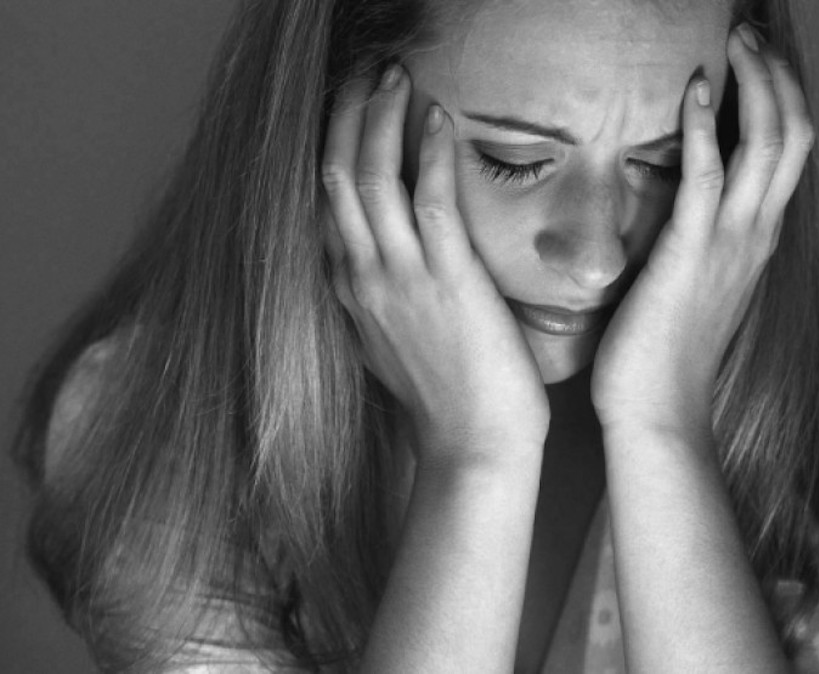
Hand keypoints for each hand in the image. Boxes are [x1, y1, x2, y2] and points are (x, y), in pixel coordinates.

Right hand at [321, 66, 549, 466]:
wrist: (471, 445)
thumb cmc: (442, 397)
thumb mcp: (389, 343)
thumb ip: (375, 299)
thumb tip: (375, 268)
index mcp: (349, 289)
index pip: (326, 200)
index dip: (333, 145)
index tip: (348, 107)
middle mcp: (363, 277)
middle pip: (337, 175)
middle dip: (347, 114)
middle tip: (367, 70)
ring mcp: (400, 279)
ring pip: (372, 178)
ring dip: (380, 117)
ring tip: (395, 73)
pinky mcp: (447, 283)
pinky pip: (431, 203)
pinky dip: (431, 154)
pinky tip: (439, 118)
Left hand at [591, 25, 814, 434]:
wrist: (656, 414)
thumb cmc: (661, 358)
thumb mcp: (690, 291)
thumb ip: (693, 250)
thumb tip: (674, 221)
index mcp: (752, 243)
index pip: (785, 155)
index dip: (779, 101)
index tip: (754, 64)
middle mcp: (753, 236)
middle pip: (793, 135)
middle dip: (778, 76)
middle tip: (750, 34)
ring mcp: (728, 245)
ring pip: (768, 144)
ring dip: (756, 83)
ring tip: (736, 39)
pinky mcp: (689, 255)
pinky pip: (706, 178)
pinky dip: (704, 129)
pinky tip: (692, 90)